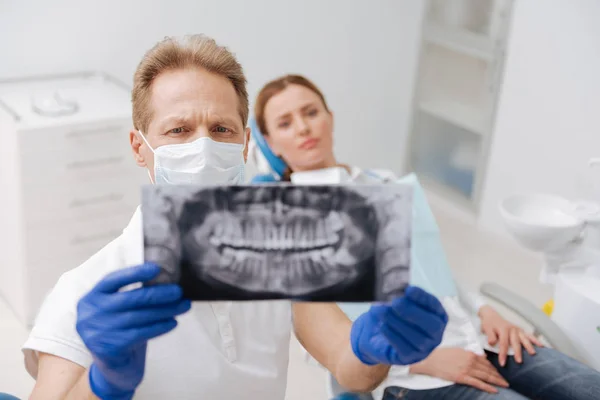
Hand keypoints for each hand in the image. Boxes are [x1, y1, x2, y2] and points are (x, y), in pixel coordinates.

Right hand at [76, 263, 190, 399]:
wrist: (113, 366)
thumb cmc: (120, 329)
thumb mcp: (118, 309)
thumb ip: (131, 294)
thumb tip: (165, 279)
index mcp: (91, 297)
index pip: (112, 280)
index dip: (134, 273)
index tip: (156, 268)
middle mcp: (89, 314)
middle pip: (129, 299)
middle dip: (158, 294)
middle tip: (178, 291)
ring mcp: (96, 332)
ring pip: (138, 317)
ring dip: (165, 310)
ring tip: (183, 306)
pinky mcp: (108, 349)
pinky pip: (140, 334)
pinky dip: (159, 327)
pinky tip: (172, 322)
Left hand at [350, 286, 447, 365]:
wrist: (375, 334)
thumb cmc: (391, 315)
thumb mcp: (396, 302)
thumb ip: (401, 296)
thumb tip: (397, 289)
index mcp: (436, 316)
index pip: (435, 306)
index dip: (423, 298)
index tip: (409, 290)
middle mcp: (435, 334)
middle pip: (432, 326)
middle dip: (413, 312)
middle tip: (396, 302)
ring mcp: (424, 349)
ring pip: (418, 338)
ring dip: (399, 323)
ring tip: (383, 311)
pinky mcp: (409, 358)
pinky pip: (405, 349)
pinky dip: (393, 336)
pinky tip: (384, 326)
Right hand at [411, 348, 509, 393]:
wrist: (430, 360)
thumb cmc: (441, 354)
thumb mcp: (457, 350)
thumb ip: (470, 354)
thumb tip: (481, 356)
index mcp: (469, 354)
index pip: (485, 362)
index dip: (493, 368)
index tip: (498, 372)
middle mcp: (470, 361)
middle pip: (488, 369)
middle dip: (498, 375)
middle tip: (505, 380)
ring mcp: (467, 369)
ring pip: (486, 376)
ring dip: (497, 381)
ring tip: (504, 385)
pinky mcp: (462, 377)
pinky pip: (478, 383)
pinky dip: (488, 387)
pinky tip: (495, 390)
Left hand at [479, 305, 543, 365]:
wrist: (491, 316)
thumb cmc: (489, 324)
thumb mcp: (486, 328)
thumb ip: (490, 336)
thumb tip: (492, 343)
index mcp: (503, 329)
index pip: (503, 343)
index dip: (503, 354)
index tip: (502, 363)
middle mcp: (512, 329)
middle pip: (515, 342)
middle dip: (517, 352)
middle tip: (519, 362)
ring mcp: (518, 329)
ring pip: (524, 338)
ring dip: (528, 346)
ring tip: (533, 354)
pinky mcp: (521, 330)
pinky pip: (529, 335)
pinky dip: (535, 340)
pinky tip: (542, 346)